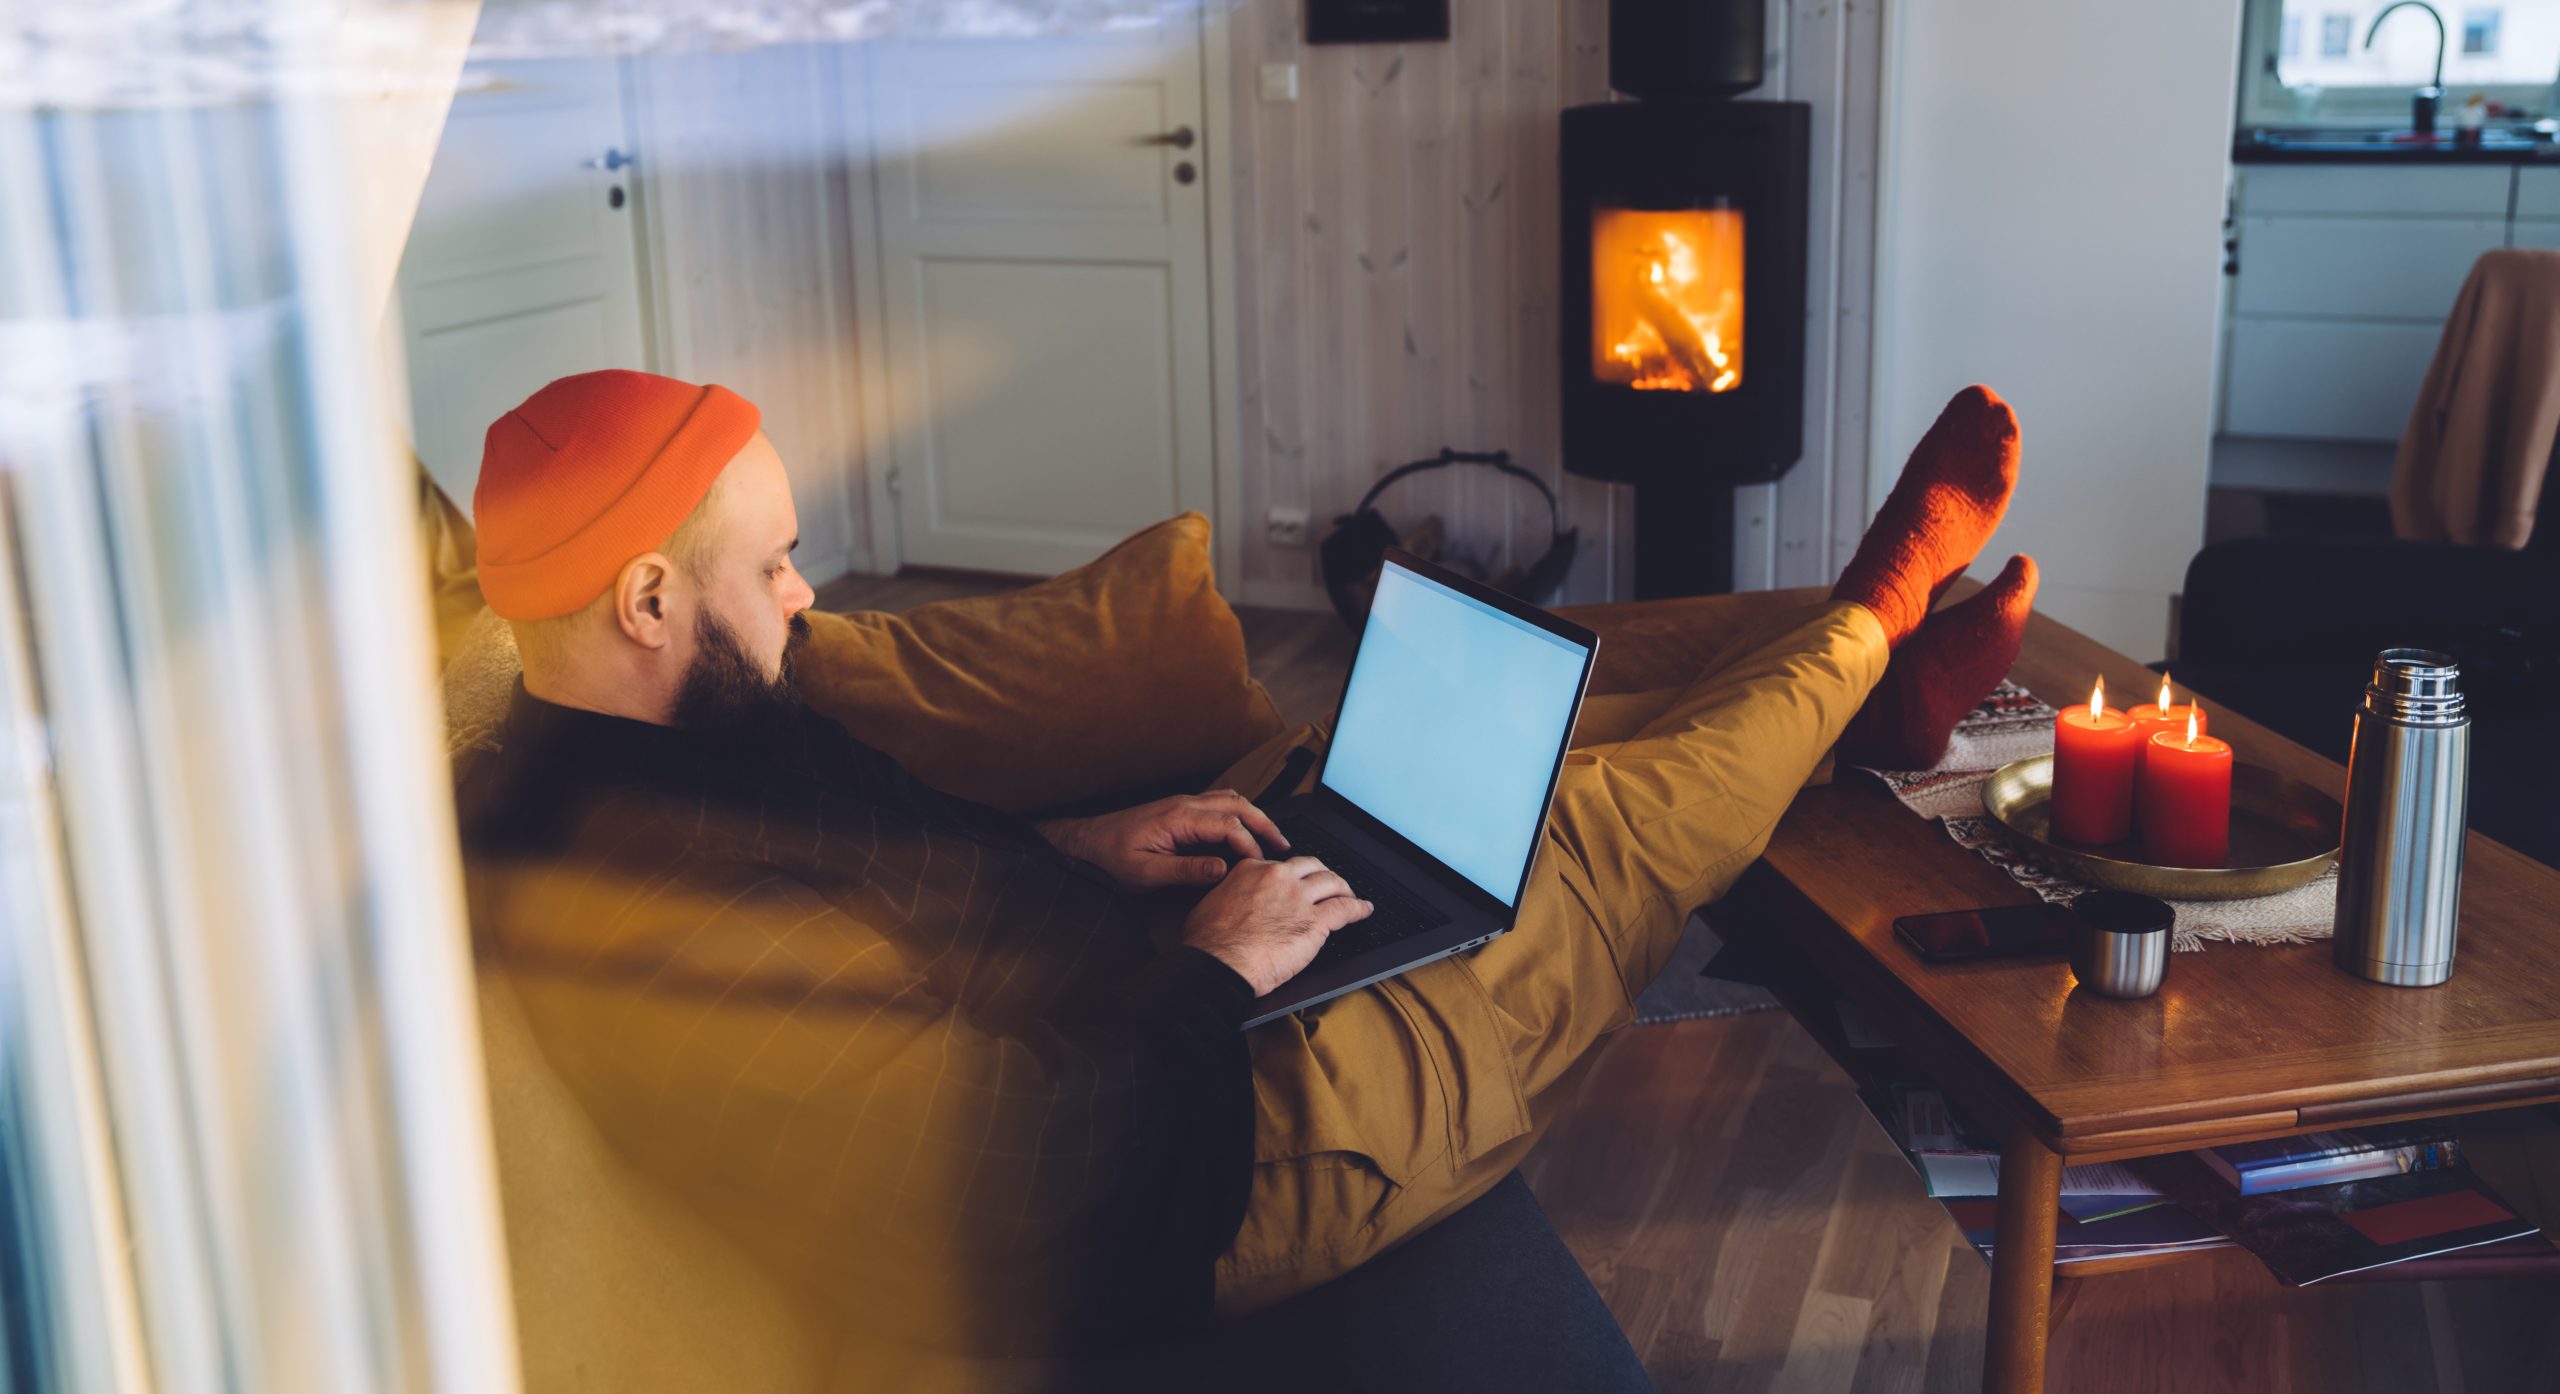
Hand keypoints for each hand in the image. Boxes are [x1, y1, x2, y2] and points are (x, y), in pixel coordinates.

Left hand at [1035, 789, 1290, 891]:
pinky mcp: (1180, 810)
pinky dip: (1239, 816)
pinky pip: (1218, 805)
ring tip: (1271, 839)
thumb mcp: (1146, 873)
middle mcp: (1184, 804)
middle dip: (1264, 823)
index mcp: (1178, 817)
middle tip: (1284, 846)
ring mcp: (1182, 803)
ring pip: (1230, 800)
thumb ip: (1186, 871)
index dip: (1250, 846)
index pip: (1228, 826)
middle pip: (1237, 804)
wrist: (1086, 842)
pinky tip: (1245, 834)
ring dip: (1253, 816)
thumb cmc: (1111, 858)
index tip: (1260, 867)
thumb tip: (1223, 869)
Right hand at [1181, 856, 1371, 996]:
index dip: (1293, 875)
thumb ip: (1232, 894)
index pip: (1281, 866)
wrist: (1219, 964)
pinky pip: (1345, 908)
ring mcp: (1298, 897)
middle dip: (1323, 874)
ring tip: (1350, 896)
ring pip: (1332, 882)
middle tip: (1329, 885)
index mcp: (1252, 871)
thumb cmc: (1209, 943)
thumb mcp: (1213, 903)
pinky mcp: (1315, 921)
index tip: (1295, 883)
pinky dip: (1358, 908)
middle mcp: (1278, 878)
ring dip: (1344, 889)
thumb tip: (1236, 902)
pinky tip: (1364, 910)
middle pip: (1312, 866)